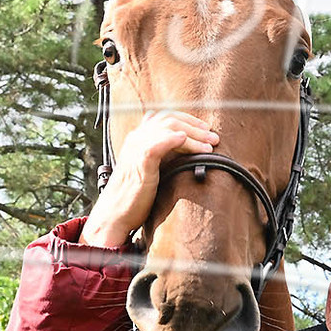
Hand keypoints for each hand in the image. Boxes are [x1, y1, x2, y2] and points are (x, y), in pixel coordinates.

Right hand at [80, 109, 219, 247]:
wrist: (116, 213)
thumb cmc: (136, 194)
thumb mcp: (150, 169)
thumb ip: (163, 156)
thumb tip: (187, 151)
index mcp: (139, 138)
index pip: (165, 117)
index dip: (187, 120)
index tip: (205, 128)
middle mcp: (136, 139)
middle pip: (169, 121)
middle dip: (195, 128)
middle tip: (214, 137)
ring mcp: (136, 150)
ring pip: (166, 131)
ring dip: (192, 136)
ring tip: (209, 145)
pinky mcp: (139, 165)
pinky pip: (154, 146)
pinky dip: (170, 140)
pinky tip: (183, 139)